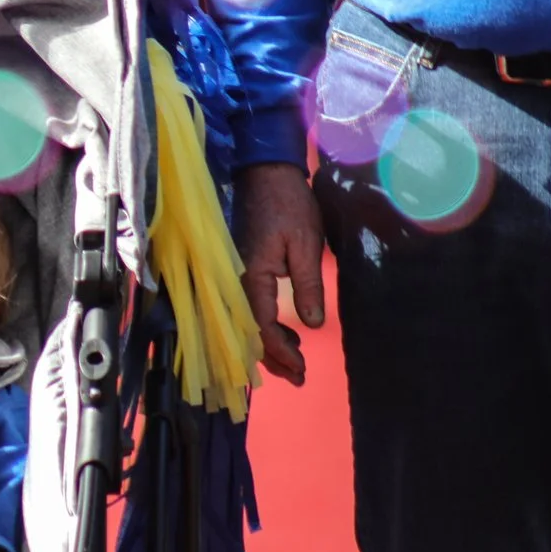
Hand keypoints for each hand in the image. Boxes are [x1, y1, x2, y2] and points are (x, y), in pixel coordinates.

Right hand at [236, 163, 326, 387]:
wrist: (267, 174)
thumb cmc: (289, 205)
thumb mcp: (306, 244)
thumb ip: (308, 285)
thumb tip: (312, 324)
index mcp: (252, 277)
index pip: (262, 327)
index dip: (281, 353)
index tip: (302, 370)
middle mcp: (238, 282)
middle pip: (249, 332)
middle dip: (273, 359)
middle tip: (299, 377)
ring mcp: (238, 276)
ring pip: (247, 323)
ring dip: (269, 346)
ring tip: (295, 363)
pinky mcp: (243, 271)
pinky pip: (249, 309)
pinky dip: (265, 328)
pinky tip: (286, 333)